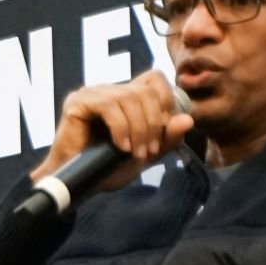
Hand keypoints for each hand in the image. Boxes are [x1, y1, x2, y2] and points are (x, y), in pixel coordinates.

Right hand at [33, 69, 193, 193]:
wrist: (79, 185)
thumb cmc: (107, 169)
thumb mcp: (146, 154)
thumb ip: (167, 139)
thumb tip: (188, 119)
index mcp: (125, 97)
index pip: (154, 78)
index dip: (166, 99)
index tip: (163, 130)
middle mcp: (108, 90)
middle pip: (145, 91)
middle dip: (154, 124)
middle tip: (148, 152)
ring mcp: (91, 94)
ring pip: (129, 98)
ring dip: (139, 129)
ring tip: (135, 153)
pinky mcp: (77, 103)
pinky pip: (109, 106)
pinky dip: (121, 128)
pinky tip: (121, 146)